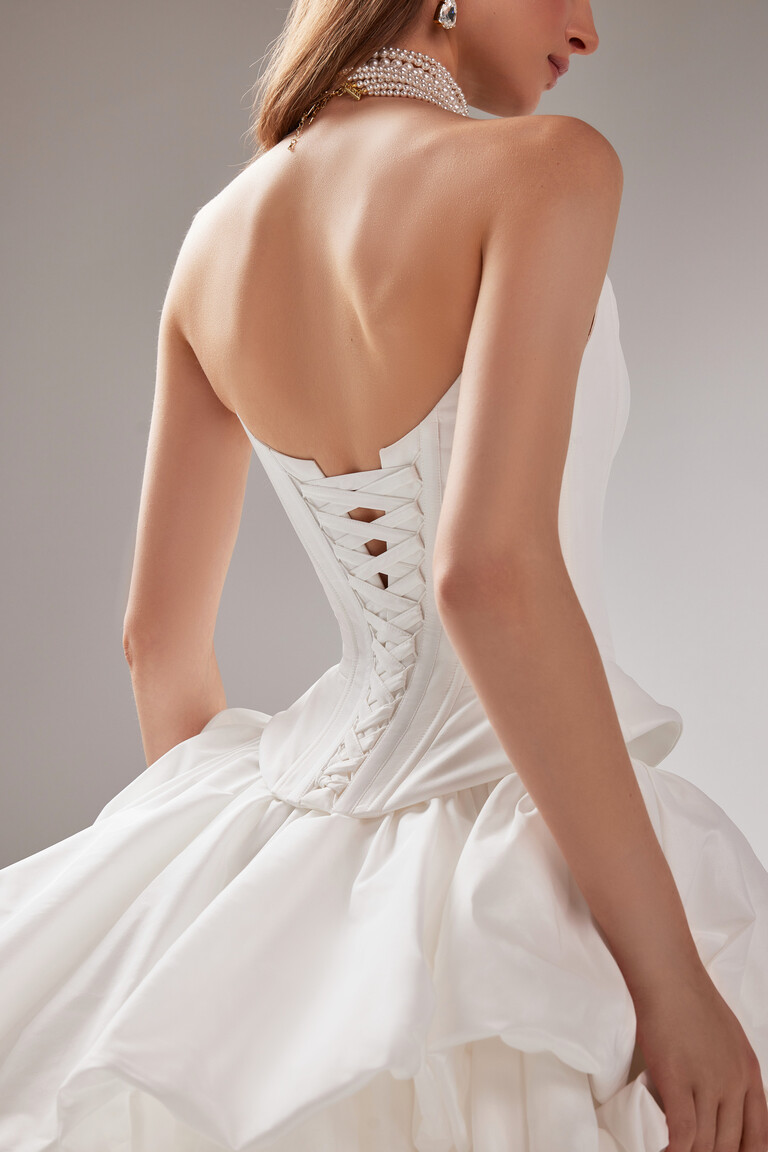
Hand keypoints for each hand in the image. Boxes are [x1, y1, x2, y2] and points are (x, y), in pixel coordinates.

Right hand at [632, 965, 767, 1151]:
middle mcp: (734, 1083)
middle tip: (694, 1150)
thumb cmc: (691, 999)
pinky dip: (675, 1147)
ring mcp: (706, 1082)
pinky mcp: (676, 1079)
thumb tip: (717, 1100)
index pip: (759, 1137)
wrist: (669, 976)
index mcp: (750, 1073)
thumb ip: (730, 1070)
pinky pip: (682, 1132)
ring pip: (705, 1143)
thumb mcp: (728, 1038)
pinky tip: (667, 1148)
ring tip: (677, 1149)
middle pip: (729, 1144)